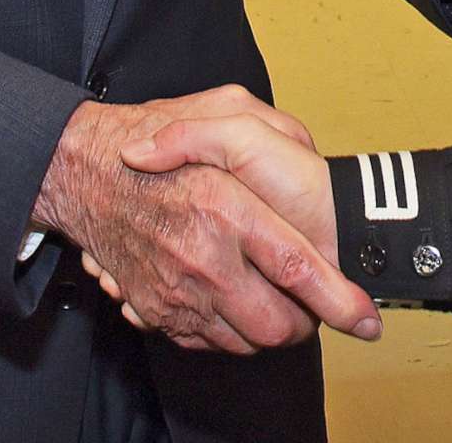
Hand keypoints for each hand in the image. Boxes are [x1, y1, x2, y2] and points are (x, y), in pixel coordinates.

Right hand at [33, 90, 377, 352]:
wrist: (86, 172)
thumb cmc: (161, 139)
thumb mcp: (226, 109)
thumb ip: (273, 127)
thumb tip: (310, 159)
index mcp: (228, 210)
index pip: (296, 268)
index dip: (337, 299)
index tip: (365, 318)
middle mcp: (203, 259)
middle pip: (276, 324)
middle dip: (304, 321)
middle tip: (313, 302)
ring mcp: (176, 291)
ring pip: (245, 340)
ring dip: (269, 328)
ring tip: (278, 298)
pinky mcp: (157, 310)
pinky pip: (207, 341)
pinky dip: (230, 331)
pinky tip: (237, 301)